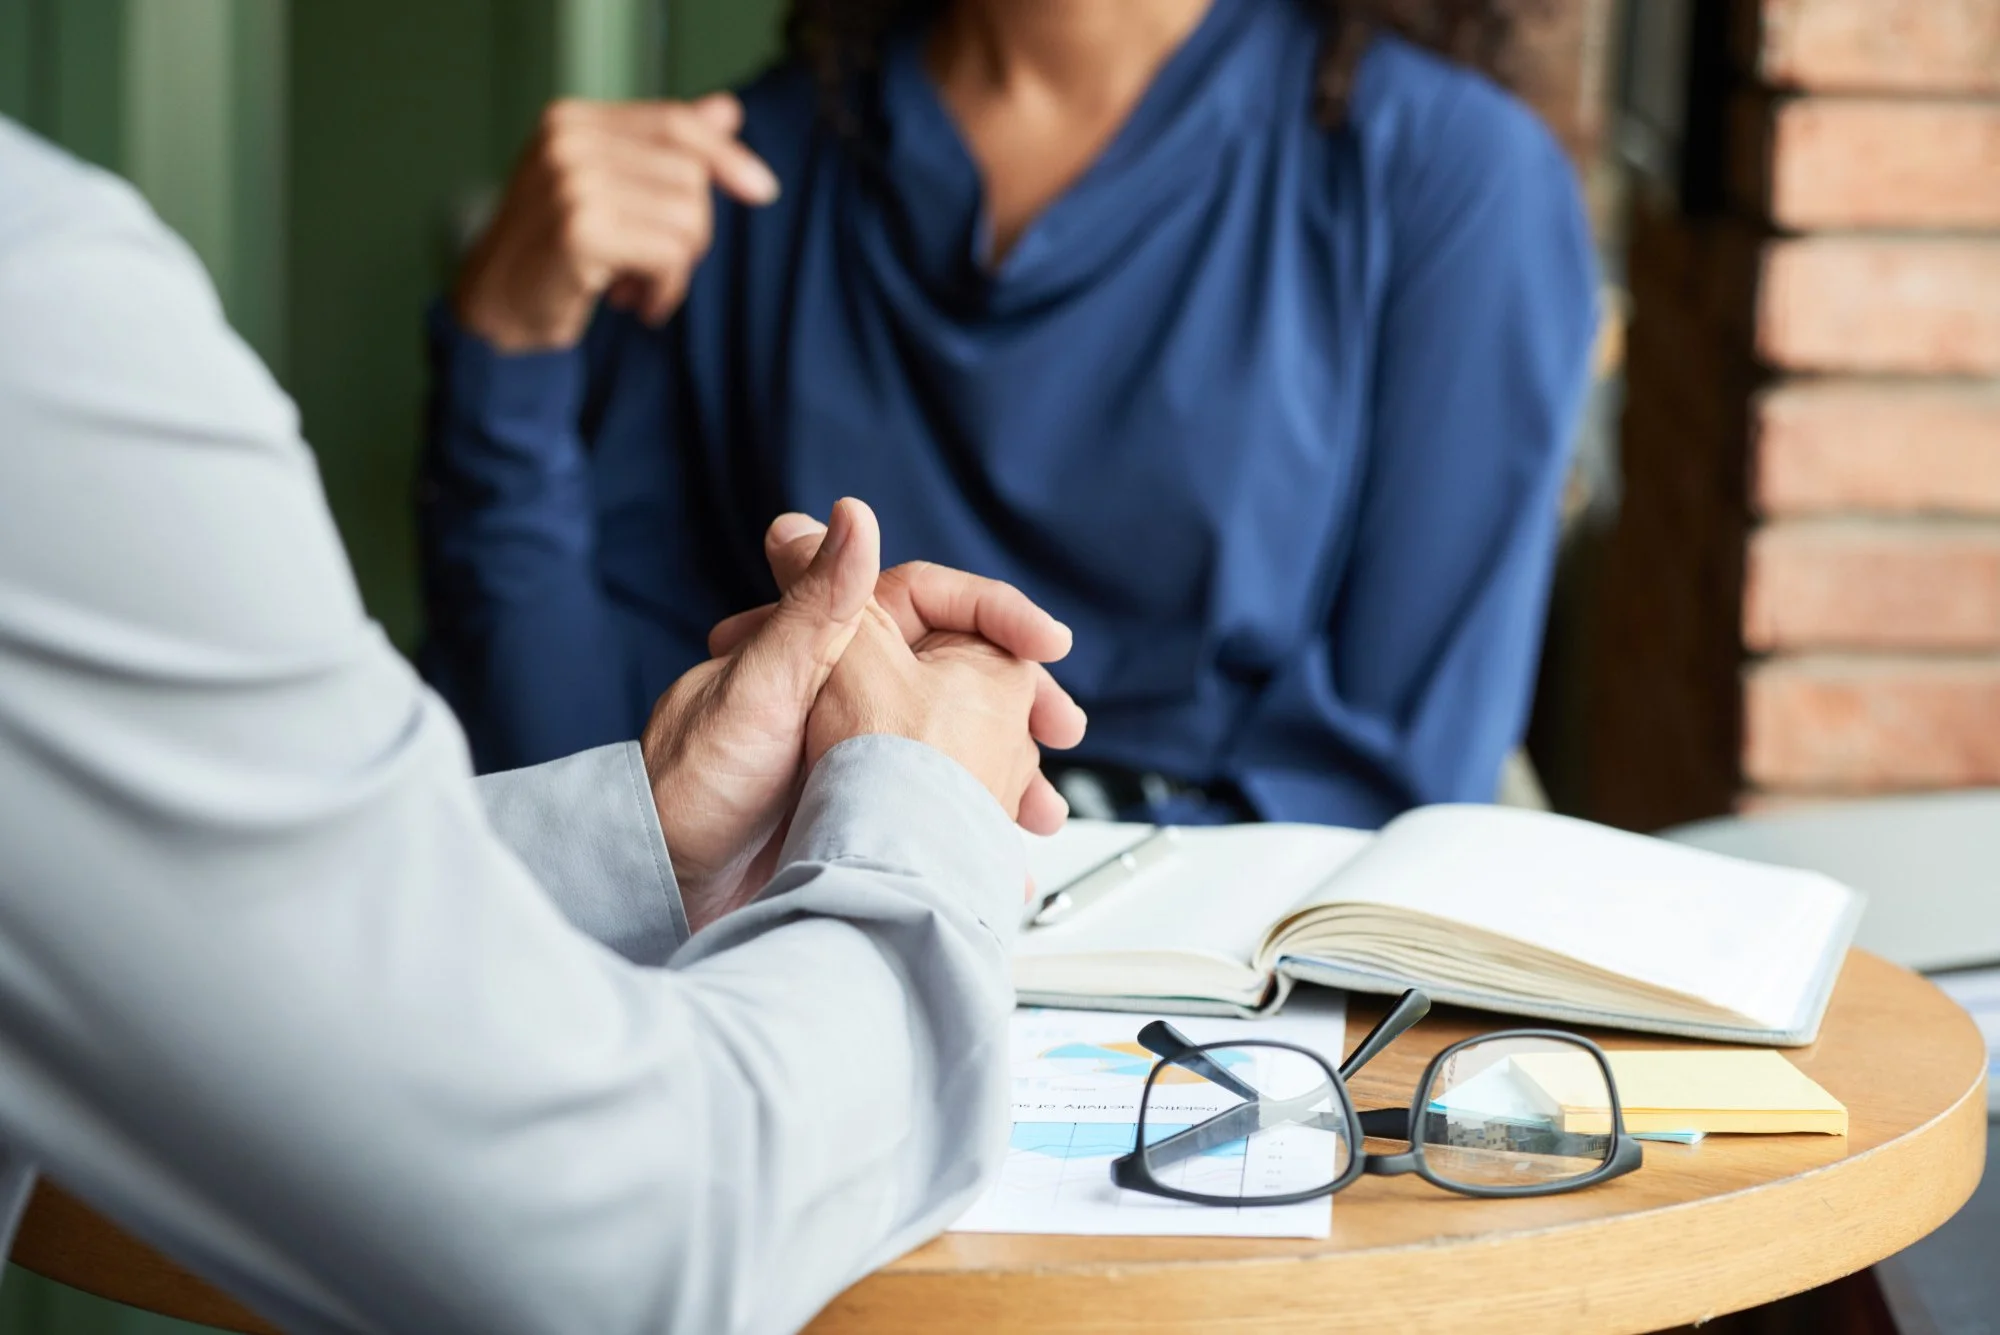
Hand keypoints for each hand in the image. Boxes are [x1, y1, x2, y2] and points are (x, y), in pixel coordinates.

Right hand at [453, 93, 779, 351]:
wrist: (497, 309)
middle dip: (690, 232)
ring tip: (638, 285)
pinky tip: (635, 303)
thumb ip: (661, 149)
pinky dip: (665, 290)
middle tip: (655, 264)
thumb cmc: (556, 251)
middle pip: (690, 177)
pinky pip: (671, 257)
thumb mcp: (608, 189)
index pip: (675, 122)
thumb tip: (728, 110)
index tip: (763, 190)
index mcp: (573, 120)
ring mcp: (571, 183)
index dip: (726, 155)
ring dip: (676, 268)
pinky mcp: (580, 230)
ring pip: (688, 220)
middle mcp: (568, 142)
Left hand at [709, 515, 1085, 832]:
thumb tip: (855, 516)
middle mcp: (836, 686)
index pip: (925, 600)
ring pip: (951, 735)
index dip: (993, 614)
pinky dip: (971, 811)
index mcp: (815, 643)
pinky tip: (997, 843)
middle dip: (1018, 695)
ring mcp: (847, 746)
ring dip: (1005, 763)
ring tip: (1039, 807)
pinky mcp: (852, 803)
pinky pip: (931, 795)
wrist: (653, 890)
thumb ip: (813, 611)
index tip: (1046, 642)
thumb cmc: (684, 789)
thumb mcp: (758, 693)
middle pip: (952, 667)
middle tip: (1063, 726)